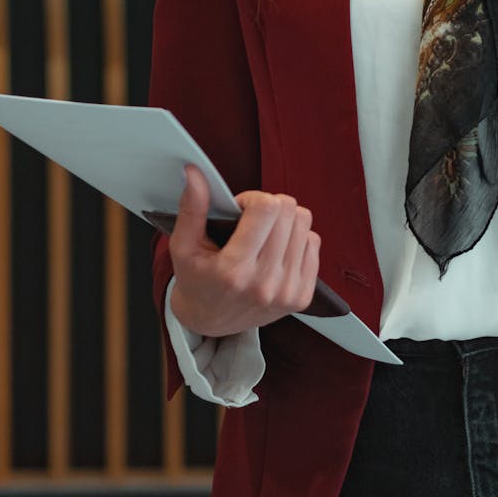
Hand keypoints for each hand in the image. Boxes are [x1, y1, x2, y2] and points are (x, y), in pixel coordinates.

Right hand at [168, 164, 320, 337]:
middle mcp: (264, 284)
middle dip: (269, 206)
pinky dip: (297, 239)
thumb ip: (191, 208)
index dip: (252, 198)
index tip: (240, 210)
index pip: (266, 208)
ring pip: (304, 223)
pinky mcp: (302, 298)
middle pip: (289, 211)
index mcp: (234, 270)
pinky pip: (314, 243)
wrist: (210, 323)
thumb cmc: (196, 280)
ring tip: (264, 234)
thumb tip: (194, 173)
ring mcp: (286, 292)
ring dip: (285, 221)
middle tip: (251, 221)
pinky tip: (276, 250)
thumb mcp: (183, 246)